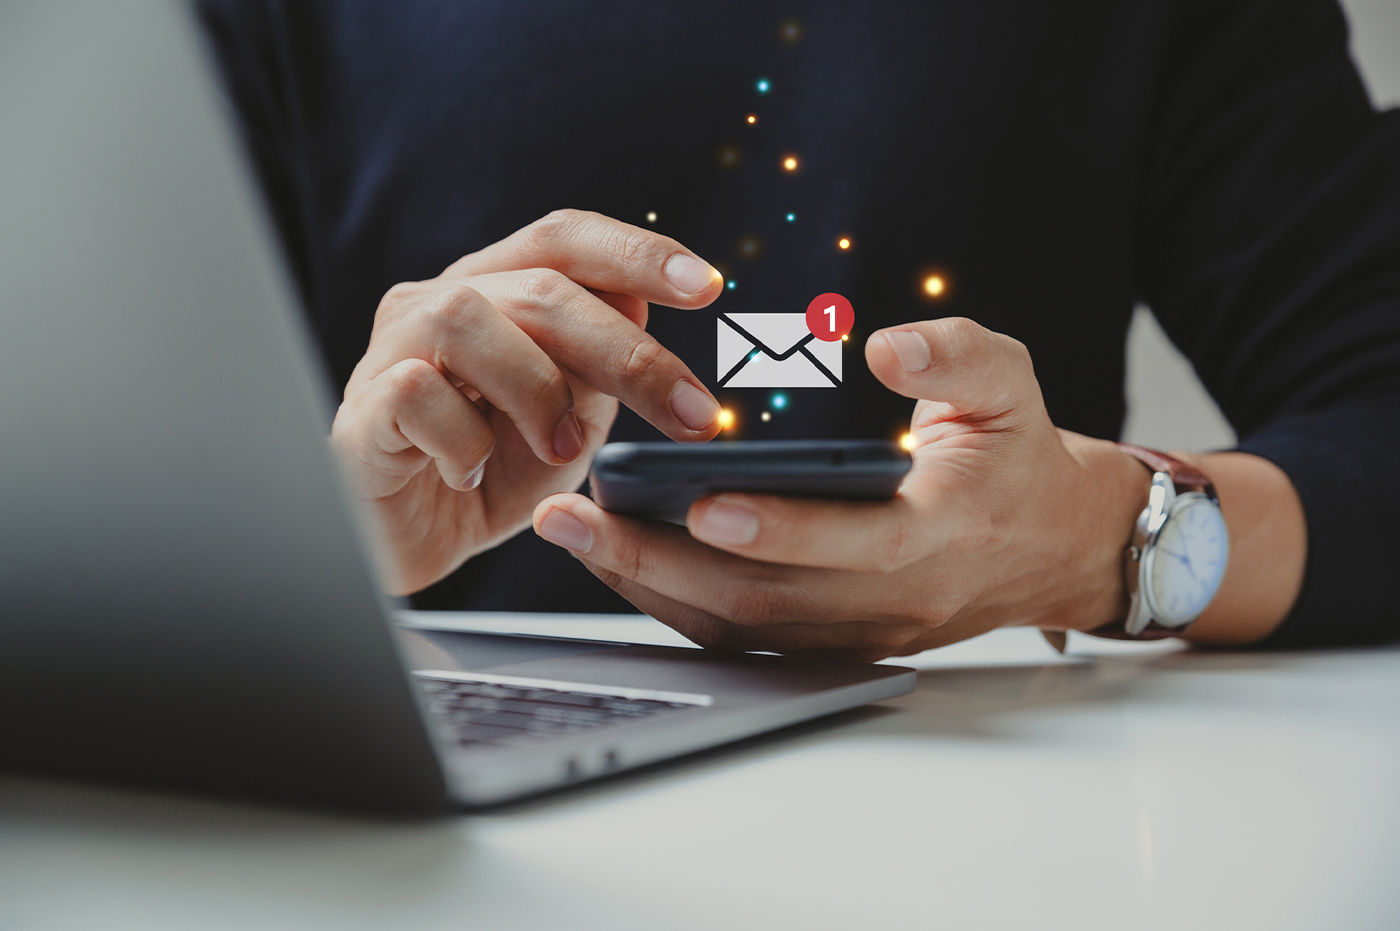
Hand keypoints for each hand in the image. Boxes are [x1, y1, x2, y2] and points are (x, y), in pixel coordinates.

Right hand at [332, 209, 724, 594]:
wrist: (410, 543)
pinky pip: (415, 393)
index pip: (564, 239)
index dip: (636, 251)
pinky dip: (464, 441)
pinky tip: (475, 476)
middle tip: (692, 415)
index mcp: (495, 289)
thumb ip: (598, 366)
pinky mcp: (360, 410)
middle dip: (628, 352)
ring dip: (537, 389)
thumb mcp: (568, 419)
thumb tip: (642, 307)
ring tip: (563, 449)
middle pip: (539, 287)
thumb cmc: (490, 473)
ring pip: (465, 317)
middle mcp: (437, 301)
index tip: (708, 286)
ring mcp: (390, 350)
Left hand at [531, 317, 1149, 660]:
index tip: (703, 502)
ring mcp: (858, 632)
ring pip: (741, 627)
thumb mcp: (1010, 385)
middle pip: (767, 600)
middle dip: (660, 562)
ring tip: (572, 534)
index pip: (858, 545)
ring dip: (648, 585)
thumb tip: (886, 346)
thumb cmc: (1016, 456)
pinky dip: (673, 603)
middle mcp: (894, 601)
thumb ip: (956, 357)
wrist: (1049, 546)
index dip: (781, 529)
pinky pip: (742, 634)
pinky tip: (616, 559)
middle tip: (574, 519)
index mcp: (943, 533)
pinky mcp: (831, 641)